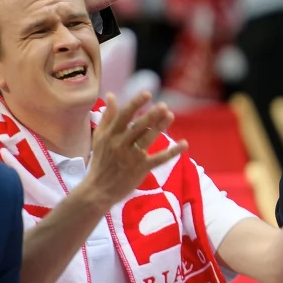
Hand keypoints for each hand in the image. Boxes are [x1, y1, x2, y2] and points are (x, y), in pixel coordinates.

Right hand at [82, 92, 185, 210]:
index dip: (136, 104)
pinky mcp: (141, 169)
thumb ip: (107, 116)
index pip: (124, 116)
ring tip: (170, 115)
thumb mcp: (100, 137)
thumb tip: (111, 95)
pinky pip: (159, 159)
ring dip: (160, 127)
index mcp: (111, 135)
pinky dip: (172, 152)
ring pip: (148, 139)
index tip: (147, 94)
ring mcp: (131, 157)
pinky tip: (184, 144)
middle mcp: (120, 144)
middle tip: (163, 106)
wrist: (98, 189)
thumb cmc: (100, 160)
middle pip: (138, 127)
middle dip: (151, 116)